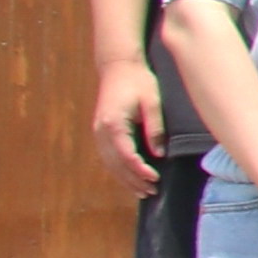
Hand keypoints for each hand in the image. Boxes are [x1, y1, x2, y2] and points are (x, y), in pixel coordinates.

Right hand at [89, 71, 157, 195]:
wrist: (118, 66)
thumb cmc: (138, 81)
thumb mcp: (152, 103)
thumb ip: (155, 129)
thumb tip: (160, 154)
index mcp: (113, 124)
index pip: (126, 155)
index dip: (140, 170)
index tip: (155, 179)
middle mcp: (101, 131)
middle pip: (116, 164)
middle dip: (133, 180)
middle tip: (152, 191)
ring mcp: (98, 132)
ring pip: (110, 163)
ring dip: (125, 179)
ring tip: (143, 191)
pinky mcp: (101, 131)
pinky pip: (108, 156)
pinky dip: (119, 170)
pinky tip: (130, 178)